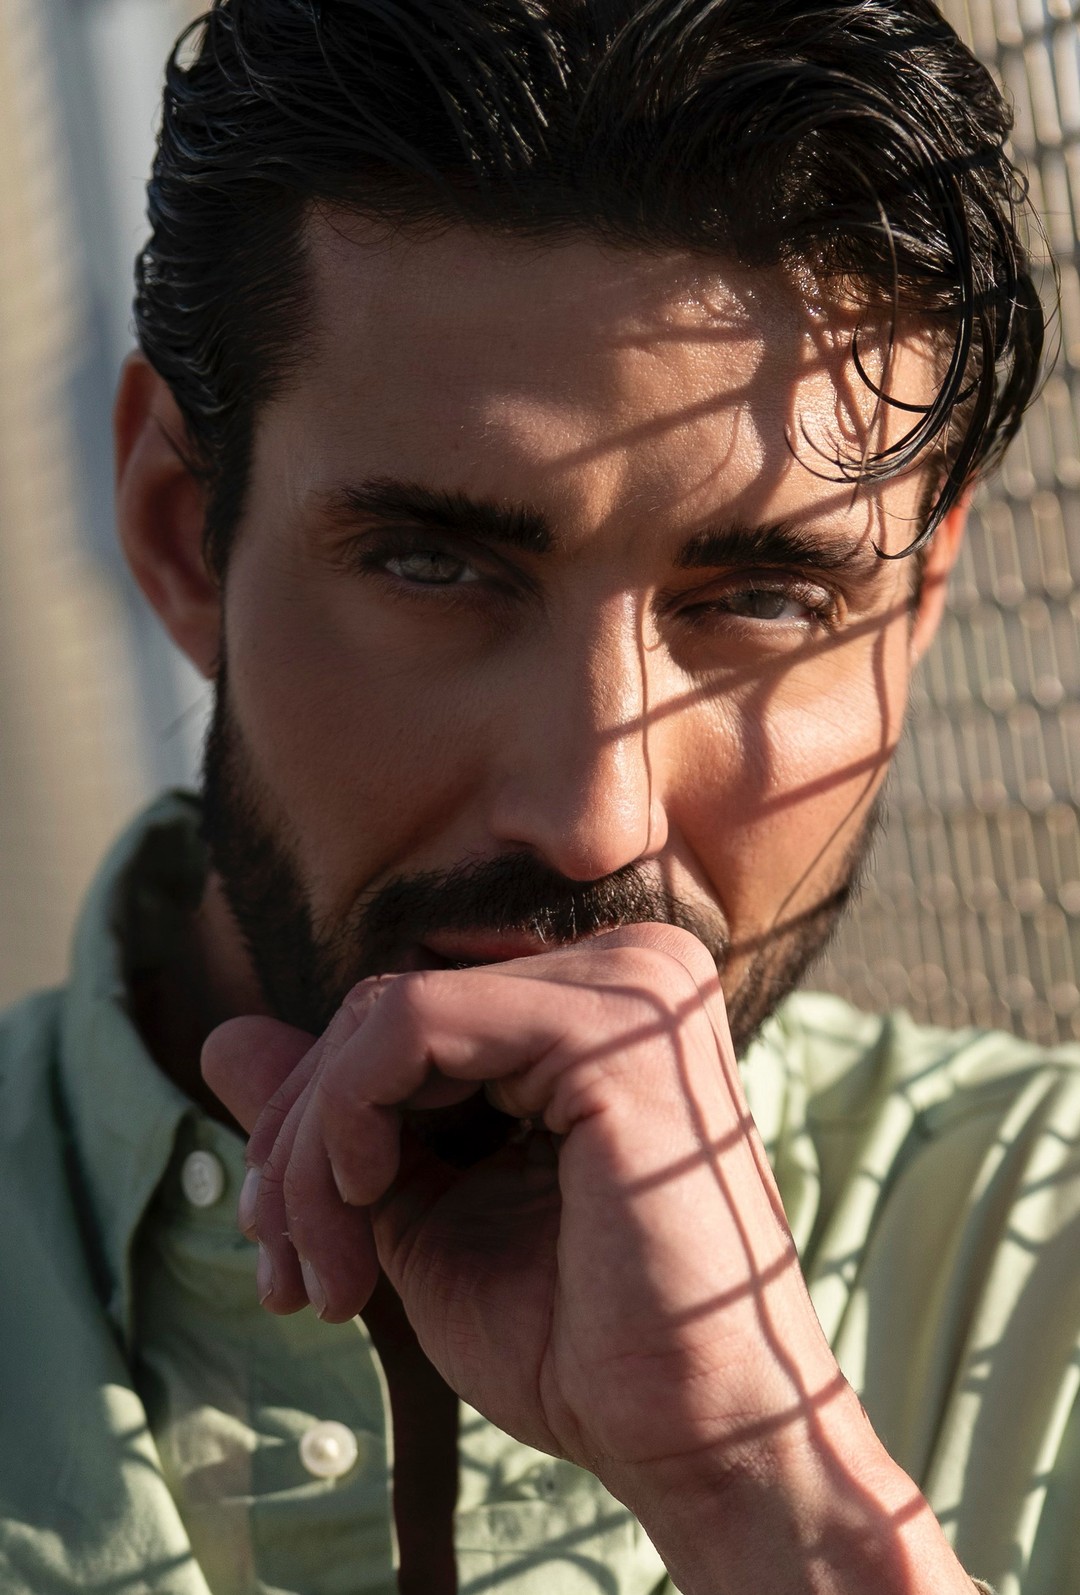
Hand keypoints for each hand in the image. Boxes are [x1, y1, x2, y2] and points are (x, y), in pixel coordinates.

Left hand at [203, 924, 974, 1593]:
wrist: (697, 1438)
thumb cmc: (579, 1340)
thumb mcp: (422, 1212)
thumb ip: (337, 1116)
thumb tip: (221, 1033)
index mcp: (600, 1005)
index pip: (408, 1013)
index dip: (318, 1116)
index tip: (284, 1246)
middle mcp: (629, 969)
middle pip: (389, 1006)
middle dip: (301, 1140)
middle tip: (282, 1267)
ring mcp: (630, 986)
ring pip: (387, 1015)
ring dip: (314, 1151)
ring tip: (320, 1275)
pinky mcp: (611, 1028)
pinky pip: (410, 1026)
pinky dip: (347, 1116)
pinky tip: (366, 1206)